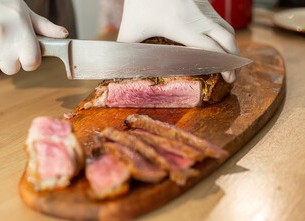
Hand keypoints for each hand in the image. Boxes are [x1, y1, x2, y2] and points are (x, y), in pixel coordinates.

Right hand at [0, 0, 67, 74]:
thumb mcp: (23, 10)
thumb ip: (44, 27)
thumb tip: (64, 35)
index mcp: (21, 31)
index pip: (32, 63)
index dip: (30, 58)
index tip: (25, 50)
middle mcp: (3, 42)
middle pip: (12, 69)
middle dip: (10, 58)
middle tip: (3, 37)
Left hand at [118, 0, 239, 82]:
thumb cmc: (140, 2)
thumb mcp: (130, 29)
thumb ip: (127, 50)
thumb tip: (119, 69)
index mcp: (184, 28)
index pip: (213, 50)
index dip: (225, 66)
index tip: (229, 79)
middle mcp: (199, 19)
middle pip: (228, 41)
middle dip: (235, 61)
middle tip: (234, 77)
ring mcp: (203, 9)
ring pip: (228, 29)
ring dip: (233, 47)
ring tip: (232, 64)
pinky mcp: (204, 4)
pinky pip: (220, 22)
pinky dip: (225, 36)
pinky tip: (221, 46)